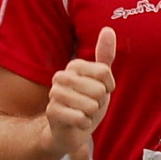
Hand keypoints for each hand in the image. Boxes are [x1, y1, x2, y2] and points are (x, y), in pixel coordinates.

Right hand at [45, 27, 115, 156]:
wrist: (69, 130)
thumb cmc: (86, 103)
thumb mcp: (100, 80)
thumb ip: (105, 56)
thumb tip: (108, 29)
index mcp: (74, 65)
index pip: (105, 72)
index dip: (108, 87)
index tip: (101, 92)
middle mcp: (61, 76)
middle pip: (99, 89)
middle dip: (99, 102)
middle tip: (89, 105)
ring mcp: (54, 94)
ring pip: (90, 105)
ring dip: (91, 114)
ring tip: (82, 113)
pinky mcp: (52, 112)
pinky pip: (80, 118)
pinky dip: (84, 124)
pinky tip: (77, 123)